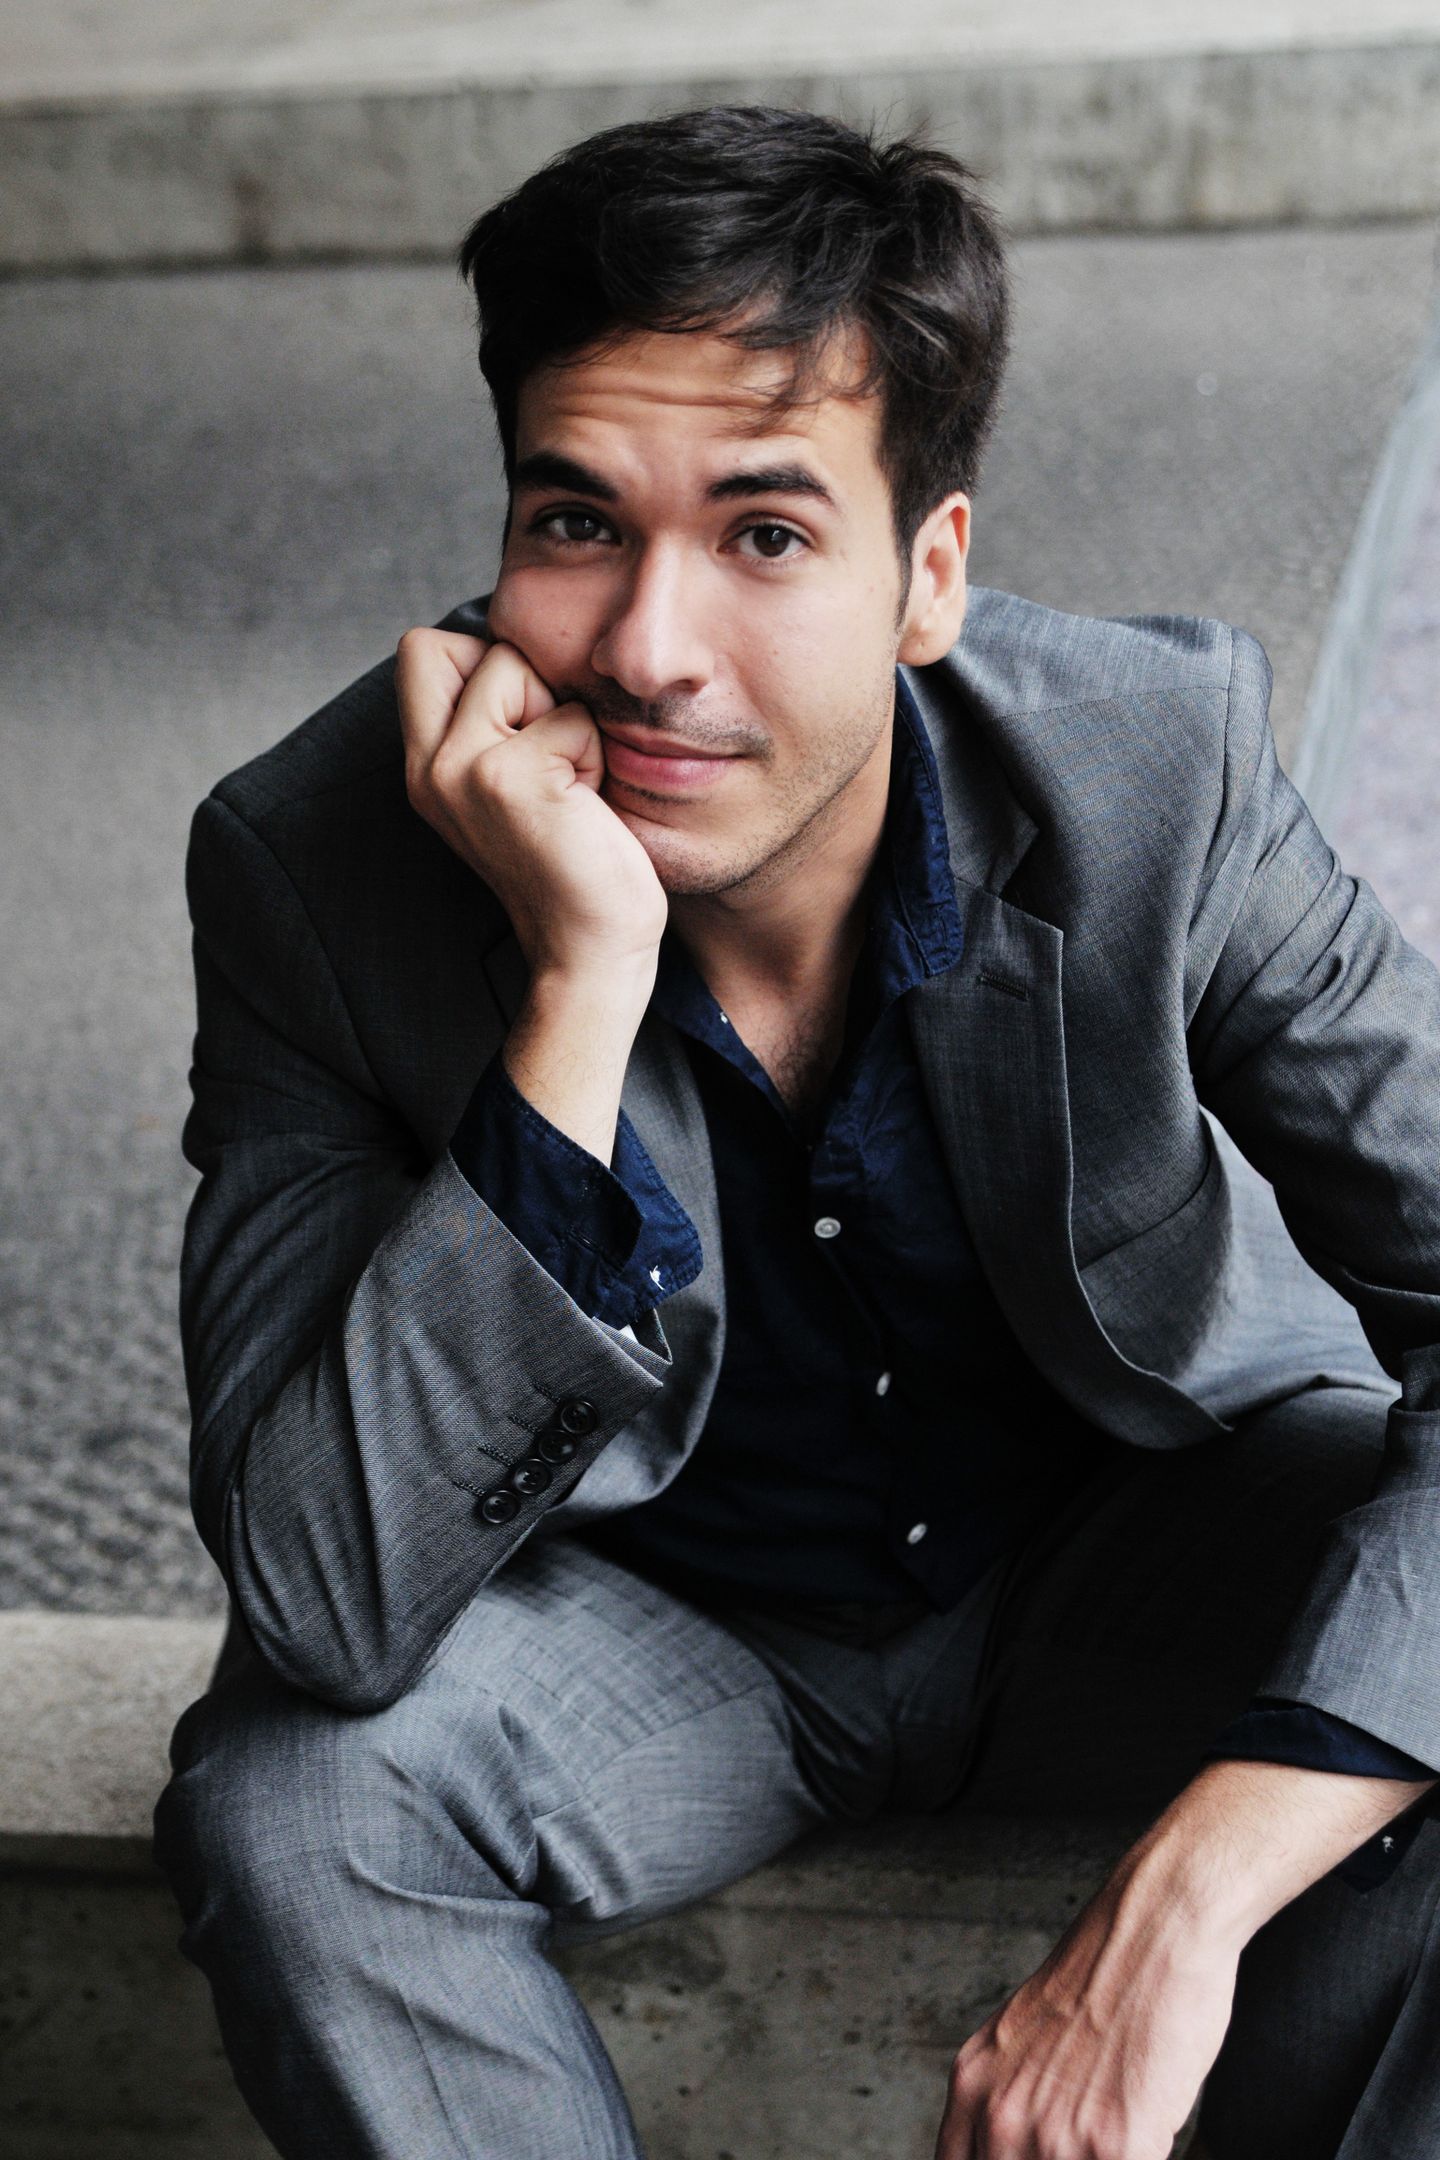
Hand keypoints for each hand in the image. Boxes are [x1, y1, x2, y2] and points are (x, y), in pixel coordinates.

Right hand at [396, 628, 668, 982]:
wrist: (592, 949)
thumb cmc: (578, 860)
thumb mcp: (517, 779)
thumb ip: (497, 719)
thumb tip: (521, 642)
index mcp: (426, 767)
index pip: (421, 650)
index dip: (482, 663)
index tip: (525, 726)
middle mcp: (428, 767)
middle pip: (435, 642)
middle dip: (506, 670)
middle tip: (544, 746)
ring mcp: (461, 770)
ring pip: (515, 665)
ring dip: (563, 717)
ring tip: (571, 785)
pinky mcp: (507, 777)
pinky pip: (570, 715)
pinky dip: (592, 752)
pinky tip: (588, 807)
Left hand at [935, 1861, 1234, 2158]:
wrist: (1154, 1929)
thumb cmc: (1102, 1977)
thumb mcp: (1020, 2036)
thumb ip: (1006, 2099)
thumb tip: (1010, 2148)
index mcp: (971, 2088)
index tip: (1030, 2154)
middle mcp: (1000, 2118)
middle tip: (1085, 2139)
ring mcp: (1054, 2138)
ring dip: (1099, 2158)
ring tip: (1120, 2122)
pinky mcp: (1113, 2149)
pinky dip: (1144, 2155)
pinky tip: (1148, 2126)